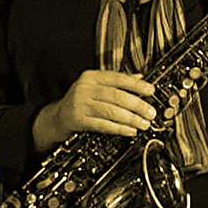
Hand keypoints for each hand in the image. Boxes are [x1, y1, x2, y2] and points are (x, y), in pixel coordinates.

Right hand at [32, 69, 158, 151]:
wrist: (57, 116)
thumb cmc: (79, 101)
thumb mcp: (94, 86)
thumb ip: (115, 81)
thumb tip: (139, 76)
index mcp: (91, 77)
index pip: (117, 78)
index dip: (136, 84)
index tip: (150, 91)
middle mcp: (84, 88)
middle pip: (116, 95)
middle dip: (137, 105)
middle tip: (150, 112)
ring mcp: (80, 104)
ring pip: (111, 111)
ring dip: (131, 119)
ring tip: (143, 124)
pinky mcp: (78, 120)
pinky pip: (102, 125)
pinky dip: (119, 128)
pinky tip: (129, 131)